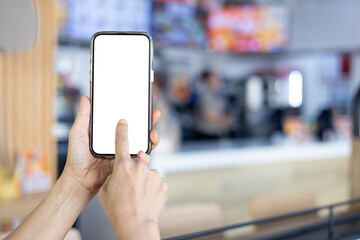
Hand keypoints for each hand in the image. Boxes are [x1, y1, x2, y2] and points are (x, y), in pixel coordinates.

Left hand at [63, 96, 160, 195]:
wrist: (79, 181)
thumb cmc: (75, 158)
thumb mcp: (78, 133)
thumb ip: (83, 117)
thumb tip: (85, 98)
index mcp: (107, 132)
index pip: (123, 118)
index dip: (133, 110)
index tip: (141, 103)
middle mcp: (117, 140)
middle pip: (136, 128)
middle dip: (148, 120)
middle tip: (154, 113)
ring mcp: (123, 151)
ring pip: (141, 140)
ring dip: (151, 134)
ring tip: (153, 130)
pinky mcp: (127, 162)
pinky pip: (140, 155)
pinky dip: (147, 149)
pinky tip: (149, 143)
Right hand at [99, 120, 167, 239]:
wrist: (136, 224)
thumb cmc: (117, 209)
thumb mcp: (105, 189)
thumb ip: (114, 174)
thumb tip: (121, 170)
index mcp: (122, 166)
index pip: (121, 141)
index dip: (122, 130)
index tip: (124, 122)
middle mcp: (139, 167)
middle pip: (138, 160)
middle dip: (134, 169)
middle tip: (130, 185)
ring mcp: (153, 174)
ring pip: (147, 172)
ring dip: (143, 180)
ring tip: (138, 196)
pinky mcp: (163, 182)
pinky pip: (156, 180)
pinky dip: (152, 187)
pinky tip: (146, 198)